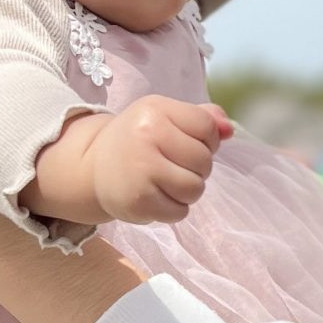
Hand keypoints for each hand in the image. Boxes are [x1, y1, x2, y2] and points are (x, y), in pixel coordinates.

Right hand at [90, 95, 234, 225]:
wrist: (92, 166)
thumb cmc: (137, 139)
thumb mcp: (164, 117)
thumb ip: (202, 118)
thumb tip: (230, 130)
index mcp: (156, 110)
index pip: (208, 128)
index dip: (208, 140)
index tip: (189, 144)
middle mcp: (147, 135)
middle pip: (204, 161)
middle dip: (197, 168)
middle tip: (174, 165)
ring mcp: (142, 169)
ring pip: (195, 189)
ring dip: (188, 191)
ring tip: (167, 182)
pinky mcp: (139, 200)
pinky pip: (179, 212)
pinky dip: (173, 209)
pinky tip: (156, 196)